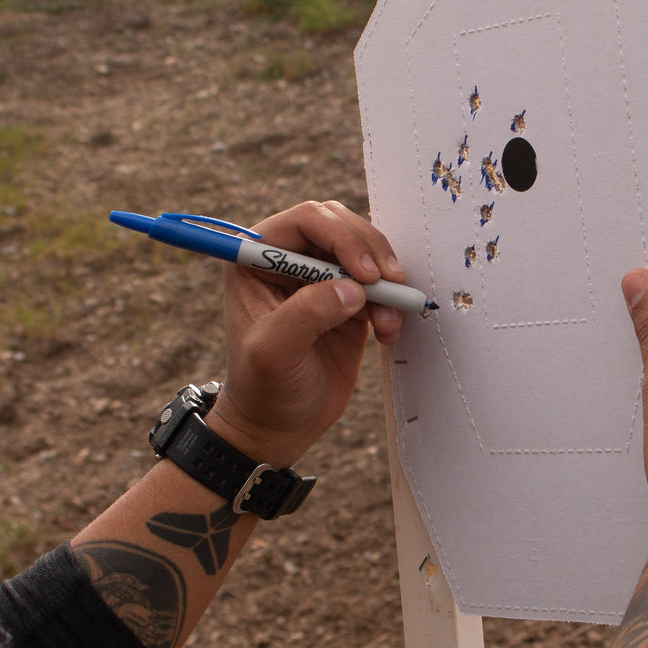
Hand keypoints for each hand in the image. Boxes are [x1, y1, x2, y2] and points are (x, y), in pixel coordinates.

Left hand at [206, 200, 407, 468]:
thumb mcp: (274, 352)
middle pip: (340, 227)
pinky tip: (389, 332)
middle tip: (391, 282)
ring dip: (385, 281)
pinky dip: (391, 303)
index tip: (365, 272)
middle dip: (370, 251)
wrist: (279, 426)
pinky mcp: (346, 299)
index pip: (306, 220)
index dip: (340, 236)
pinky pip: (379, 284)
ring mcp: (318, 278)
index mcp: (255, 258)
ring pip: (365, 253)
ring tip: (389, 320)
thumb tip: (350, 287)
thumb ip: (306, 314)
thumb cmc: (263, 388)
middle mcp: (287, 259)